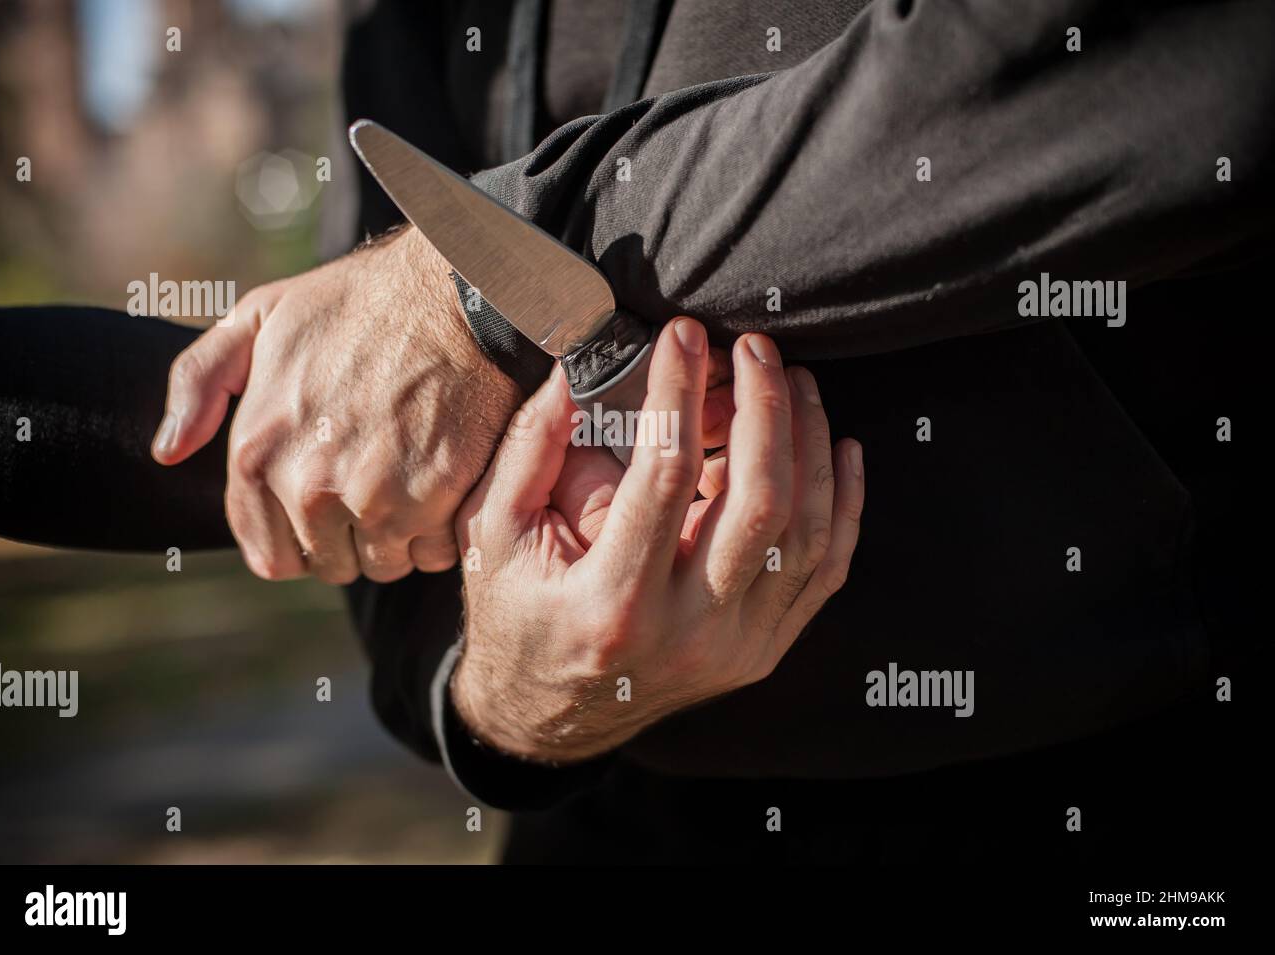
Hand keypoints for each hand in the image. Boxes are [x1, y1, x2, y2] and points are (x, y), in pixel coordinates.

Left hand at [150, 226, 522, 582]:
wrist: (452, 292)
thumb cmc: (358, 302)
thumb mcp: (258, 318)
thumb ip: (199, 383)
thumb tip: (168, 452)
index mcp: (257, 451)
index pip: (270, 556)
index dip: (303, 538)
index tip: (332, 506)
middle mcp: (307, 486)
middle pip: (332, 565)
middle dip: (356, 537)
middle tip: (381, 482)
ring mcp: (373, 498)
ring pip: (387, 565)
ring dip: (403, 537)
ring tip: (415, 477)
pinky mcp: (434, 499)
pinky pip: (437, 551)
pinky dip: (446, 529)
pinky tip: (448, 479)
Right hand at [451, 318, 864, 762]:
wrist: (547, 718)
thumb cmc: (515, 616)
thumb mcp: (495, 533)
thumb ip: (532, 446)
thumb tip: (577, 361)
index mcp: (613, 602)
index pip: (665, 474)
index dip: (679, 392)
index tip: (683, 336)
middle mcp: (687, 632)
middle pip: (759, 502)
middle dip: (766, 408)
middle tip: (754, 348)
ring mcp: (736, 647)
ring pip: (806, 534)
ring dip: (811, 444)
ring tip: (794, 381)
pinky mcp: (763, 650)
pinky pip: (824, 571)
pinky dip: (844, 504)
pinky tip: (841, 447)